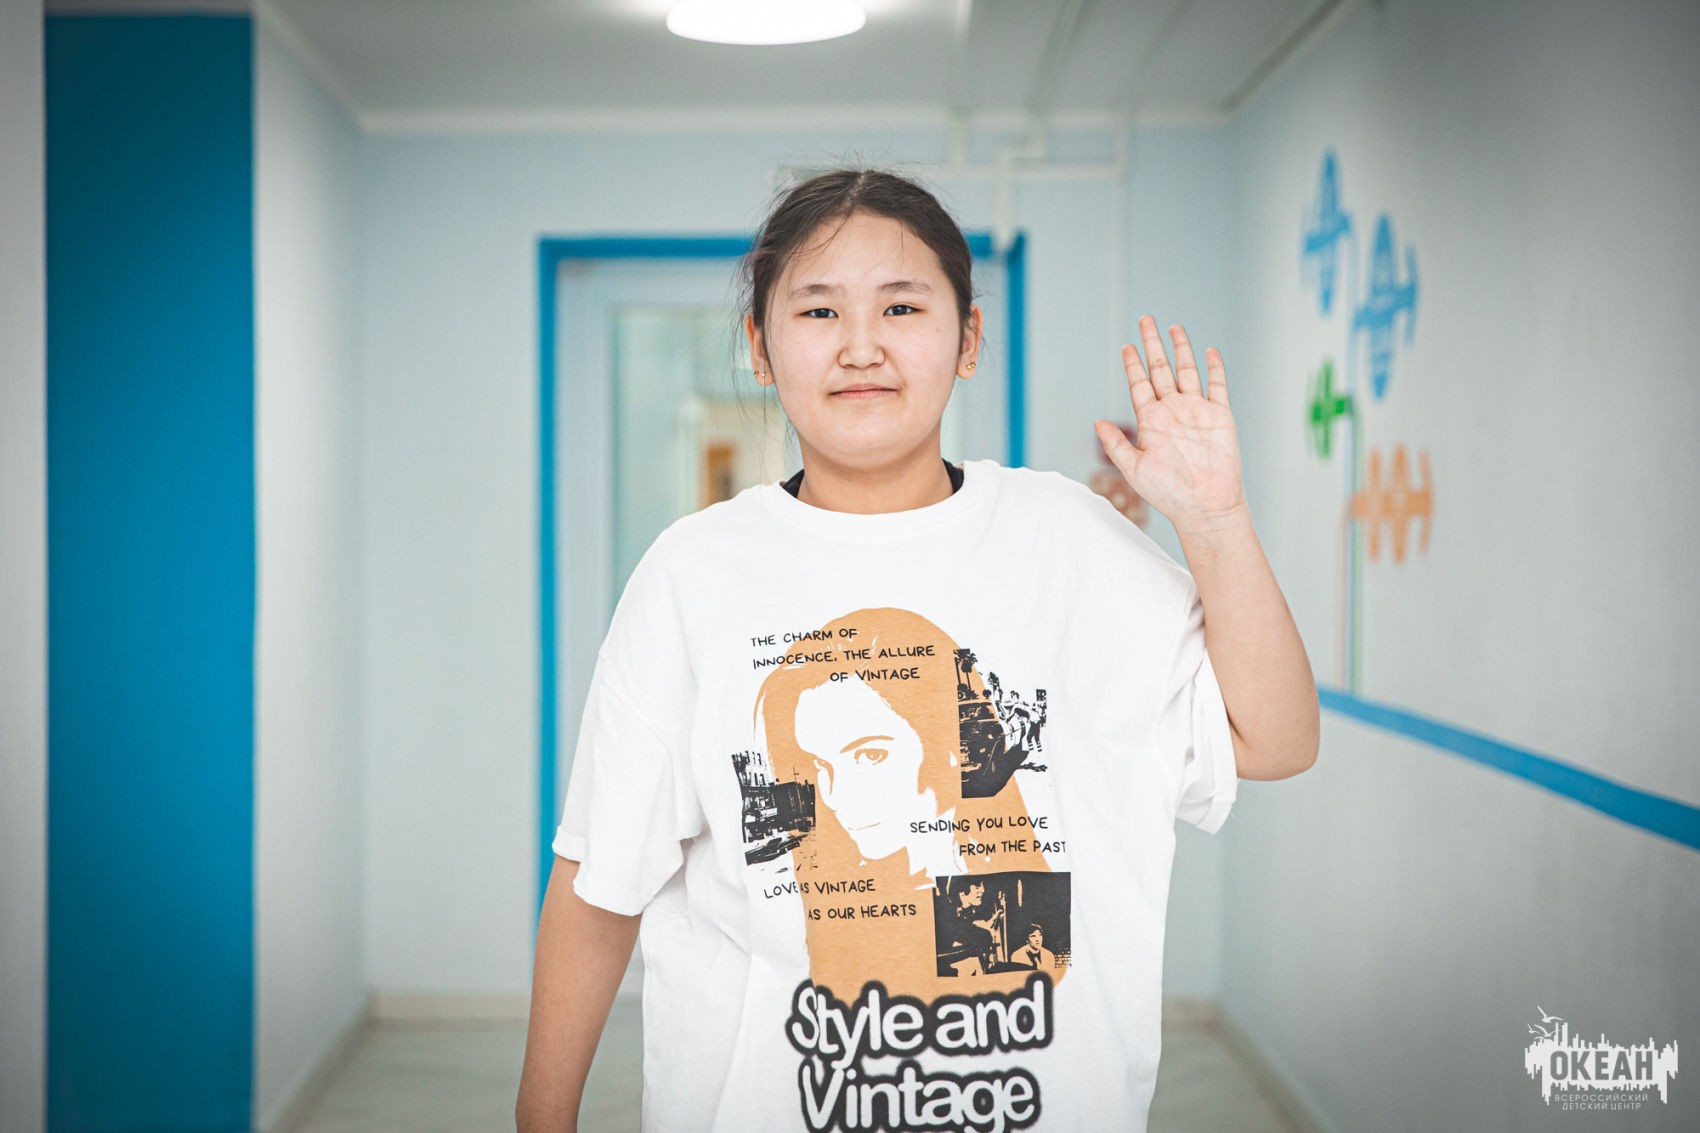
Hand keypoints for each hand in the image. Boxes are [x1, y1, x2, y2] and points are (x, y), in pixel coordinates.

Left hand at [1094, 315, 1246, 536]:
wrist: (1204, 505)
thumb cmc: (1168, 493)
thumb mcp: (1134, 468)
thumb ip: (1116, 445)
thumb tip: (1096, 423)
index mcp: (1152, 422)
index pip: (1140, 385)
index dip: (1133, 366)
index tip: (1126, 346)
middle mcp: (1173, 412)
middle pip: (1161, 370)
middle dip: (1153, 345)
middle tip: (1145, 320)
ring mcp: (1196, 412)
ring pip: (1187, 371)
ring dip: (1181, 349)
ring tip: (1173, 328)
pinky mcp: (1220, 417)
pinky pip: (1217, 386)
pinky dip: (1214, 369)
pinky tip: (1209, 351)